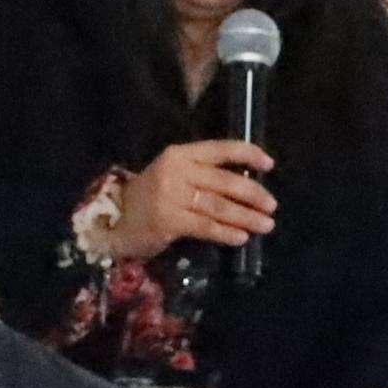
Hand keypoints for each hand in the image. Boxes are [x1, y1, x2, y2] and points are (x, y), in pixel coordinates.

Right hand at [113, 139, 276, 257]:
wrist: (116, 219)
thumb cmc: (153, 196)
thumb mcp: (175, 175)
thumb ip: (204, 175)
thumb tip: (247, 185)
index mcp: (181, 154)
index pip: (220, 149)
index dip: (247, 154)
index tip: (269, 164)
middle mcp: (176, 170)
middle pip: (223, 181)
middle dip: (253, 194)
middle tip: (272, 206)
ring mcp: (170, 195)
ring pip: (218, 206)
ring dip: (245, 217)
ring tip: (265, 225)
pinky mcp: (167, 220)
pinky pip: (205, 227)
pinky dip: (226, 233)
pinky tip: (241, 238)